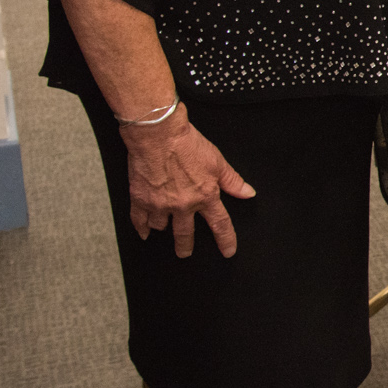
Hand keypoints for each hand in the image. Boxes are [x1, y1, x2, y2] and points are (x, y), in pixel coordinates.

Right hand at [121, 110, 253, 257]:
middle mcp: (183, 205)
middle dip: (186, 247)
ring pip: (161, 227)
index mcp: (205, 196)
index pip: (220, 225)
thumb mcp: (218, 161)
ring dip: (163, 228)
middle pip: (185, 234)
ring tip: (164, 229)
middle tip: (185, 254)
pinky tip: (144, 232)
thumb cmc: (187, 144)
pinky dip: (141, 228)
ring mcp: (160, 204)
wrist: (158, 134)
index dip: (226, 240)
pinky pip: (139, 221)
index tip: (228, 252)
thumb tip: (248, 193)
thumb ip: (233, 181)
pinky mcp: (140, 199)